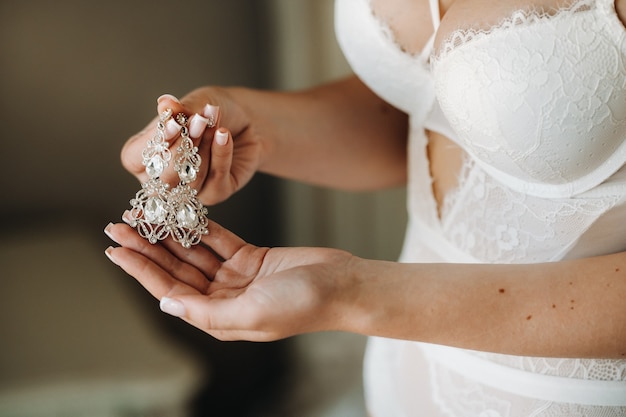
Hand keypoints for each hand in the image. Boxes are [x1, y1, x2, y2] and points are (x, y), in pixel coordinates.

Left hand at [104, 220, 354, 340]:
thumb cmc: (303, 305)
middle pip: (176, 269)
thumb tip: (166, 304)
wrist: (343, 285)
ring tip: (143, 214)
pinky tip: (181, 213)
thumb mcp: (252, 314)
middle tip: (119, 224)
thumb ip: (207, 312)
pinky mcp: (252, 258)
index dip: (141, 270)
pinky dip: (201, 226)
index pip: (170, 290)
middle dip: (147, 247)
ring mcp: (237, 277)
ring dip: (168, 234)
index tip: (116, 250)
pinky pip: (219, 239)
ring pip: (194, 252)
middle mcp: (223, 298)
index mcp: (219, 317)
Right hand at [121, 87, 261, 204]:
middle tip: (199, 121)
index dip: (153, 142)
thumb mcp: (193, 105)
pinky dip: (220, 155)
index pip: (134, 158)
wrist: (244, 119)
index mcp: (144, 155)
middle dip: (182, 148)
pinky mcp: (214, 194)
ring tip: (214, 121)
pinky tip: (224, 135)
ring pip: (191, 180)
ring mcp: (187, 191)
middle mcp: (161, 179)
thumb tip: (165, 103)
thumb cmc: (209, 113)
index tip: (173, 122)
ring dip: (205, 147)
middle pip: (162, 178)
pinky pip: (215, 181)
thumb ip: (179, 110)